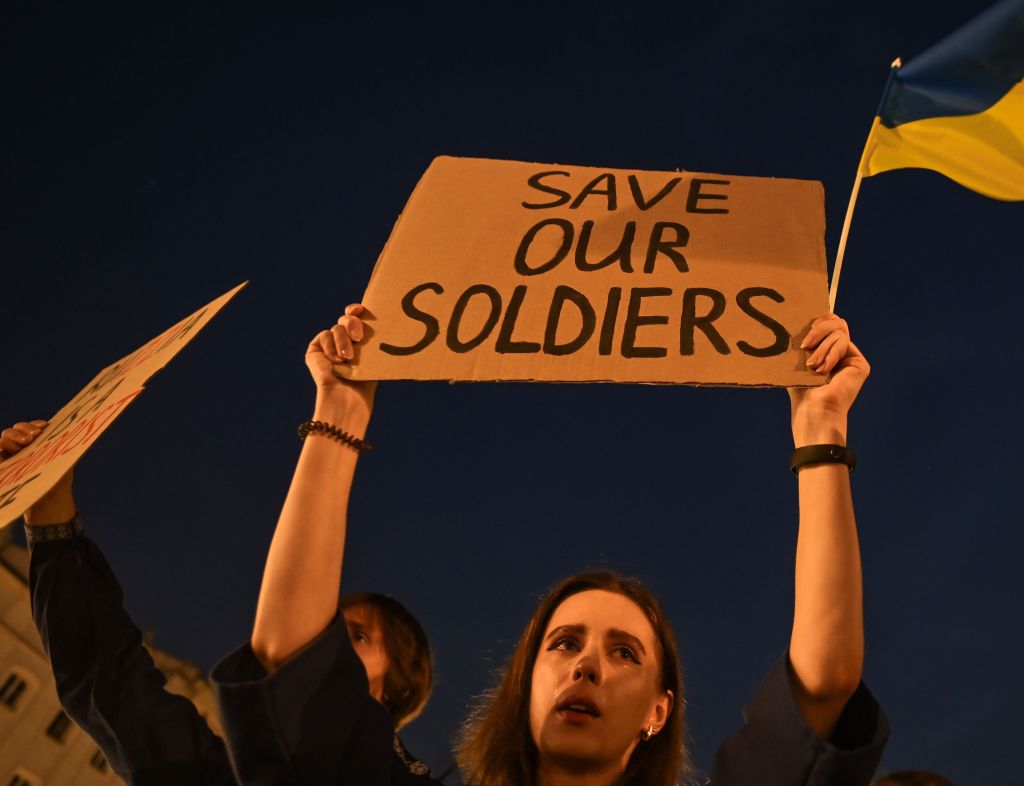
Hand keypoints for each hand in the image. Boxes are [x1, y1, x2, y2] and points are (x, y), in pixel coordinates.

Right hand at [1, 419, 76, 523]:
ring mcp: (9, 457)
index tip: (43, 428)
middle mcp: (21, 448)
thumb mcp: (63, 461)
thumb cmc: (57, 482)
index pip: (30, 428)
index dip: (34, 425)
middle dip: (22, 430)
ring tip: (22, 446)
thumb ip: (61, 447)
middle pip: (14, 430)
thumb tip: (73, 429)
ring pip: (3, 439)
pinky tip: (5, 452)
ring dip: (10, 438)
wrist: (49, 505)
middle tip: (33, 437)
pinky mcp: (2, 467)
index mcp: (36, 443)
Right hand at [306, 304, 376, 429]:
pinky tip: (336, 360)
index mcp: (360, 342)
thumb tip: (390, 320)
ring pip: (337, 327)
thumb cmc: (366, 381)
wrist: (347, 397)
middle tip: (358, 337)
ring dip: (343, 341)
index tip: (361, 309)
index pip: (358, 318)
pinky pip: (324, 335)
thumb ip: (375, 338)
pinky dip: (330, 346)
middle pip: (347, 319)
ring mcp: (329, 345)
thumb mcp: (374, 355)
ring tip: (348, 358)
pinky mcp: (315, 350)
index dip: (357, 310)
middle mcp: (344, 341)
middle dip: (352, 323)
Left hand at [788, 314, 869, 445]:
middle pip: (837, 322)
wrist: (814, 410)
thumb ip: (805, 341)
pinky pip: (843, 342)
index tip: (807, 324)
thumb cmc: (801, 390)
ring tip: (811, 366)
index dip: (821, 318)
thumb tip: (799, 316)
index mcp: (827, 350)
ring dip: (820, 348)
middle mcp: (841, 353)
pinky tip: (823, 370)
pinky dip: (829, 354)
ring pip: (839, 331)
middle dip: (819, 329)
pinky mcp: (860, 364)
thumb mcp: (798, 360)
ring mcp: (851, 358)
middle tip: (805, 345)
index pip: (829, 322)